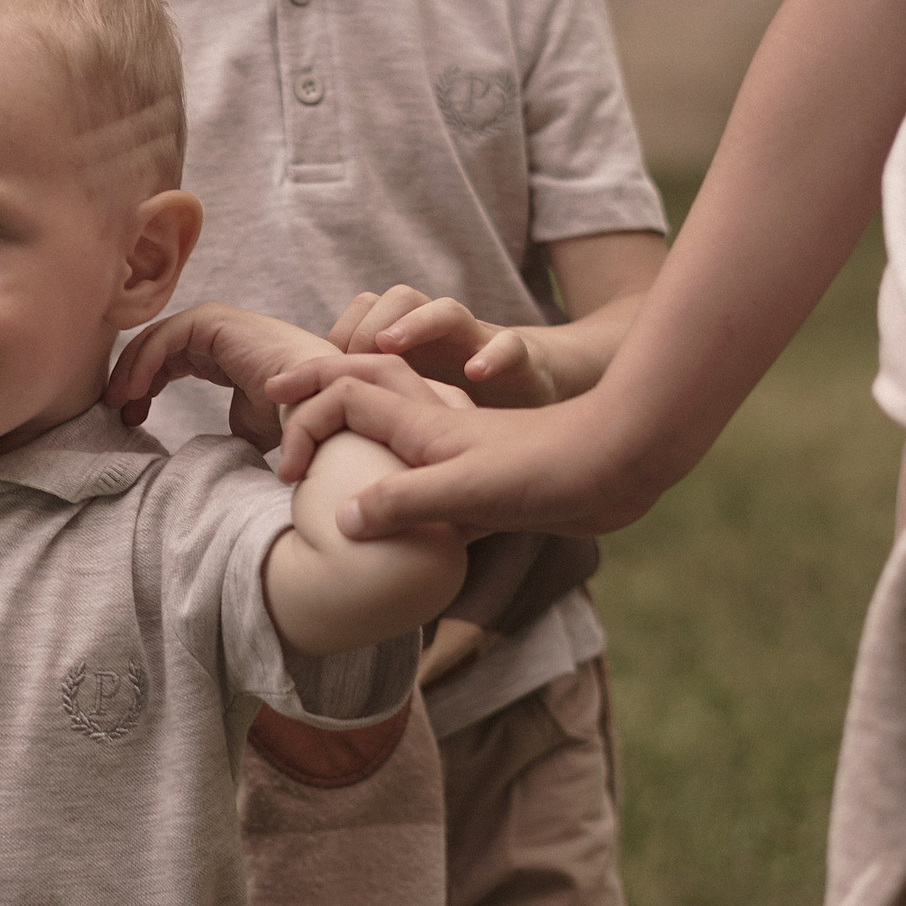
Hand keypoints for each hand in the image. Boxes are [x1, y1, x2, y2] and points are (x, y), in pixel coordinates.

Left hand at [105, 304, 335, 450]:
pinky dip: (144, 362)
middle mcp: (218, 334)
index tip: (131, 419)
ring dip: (131, 370)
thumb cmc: (291, 419)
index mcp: (223, 353)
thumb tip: (204, 457)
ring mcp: (218, 323)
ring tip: (118, 405)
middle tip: (116, 412)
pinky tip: (133, 392)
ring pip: (156, 339)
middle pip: (156, 347)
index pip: (169, 360)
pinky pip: (165, 337)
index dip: (145, 386)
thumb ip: (222, 431)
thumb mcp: (246, 427)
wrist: (314, 408)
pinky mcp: (215, 321)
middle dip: (131, 377)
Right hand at [266, 360, 659, 539]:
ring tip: (327, 461)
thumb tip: (342, 519)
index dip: (305, 418)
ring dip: (357, 429)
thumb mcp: (468, 493)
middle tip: (277, 410)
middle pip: (364, 386)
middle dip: (317, 390)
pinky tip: (401, 519)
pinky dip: (402, 480)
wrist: (629, 461)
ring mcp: (464, 449)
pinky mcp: (489, 478)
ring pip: (395, 424)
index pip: (344, 396)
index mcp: (424, 423)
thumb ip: (403, 502)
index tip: (286, 467)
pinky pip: (427, 468)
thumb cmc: (553, 469)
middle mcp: (438, 426)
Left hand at [328, 286, 561, 407]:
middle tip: (349, 358)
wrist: (532, 393)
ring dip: (417, 323)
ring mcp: (477, 342)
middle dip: (370, 324)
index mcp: (408, 340)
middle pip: (400, 299)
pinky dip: (493, 355)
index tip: (326, 371)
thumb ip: (361, 403)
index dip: (342, 332)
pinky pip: (508, 345)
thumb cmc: (458, 401)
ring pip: (448, 311)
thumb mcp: (406, 404)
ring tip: (389, 345)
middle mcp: (438, 333)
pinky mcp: (520, 360)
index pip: (366, 310)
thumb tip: (306, 423)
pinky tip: (475, 373)